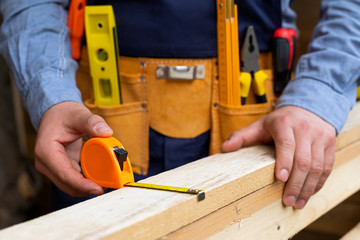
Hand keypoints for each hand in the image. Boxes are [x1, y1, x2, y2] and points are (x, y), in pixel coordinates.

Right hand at [34, 101, 112, 196]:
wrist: (57, 113)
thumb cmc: (64, 114)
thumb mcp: (79, 114)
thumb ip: (92, 122)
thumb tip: (106, 132)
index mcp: (46, 150)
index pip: (64, 174)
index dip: (82, 184)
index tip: (98, 188)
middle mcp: (46, 163)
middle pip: (67, 184)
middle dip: (88, 188)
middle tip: (110, 184)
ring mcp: (53, 168)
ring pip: (71, 186)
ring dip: (89, 185)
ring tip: (108, 181)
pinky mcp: (61, 169)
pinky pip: (75, 180)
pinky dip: (87, 180)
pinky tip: (102, 177)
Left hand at [221, 106, 335, 208]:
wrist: (307, 108)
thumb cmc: (279, 122)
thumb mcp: (259, 125)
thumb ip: (241, 137)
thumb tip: (223, 149)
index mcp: (285, 124)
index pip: (287, 144)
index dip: (285, 162)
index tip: (280, 179)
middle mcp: (305, 129)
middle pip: (303, 159)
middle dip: (295, 183)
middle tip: (287, 200)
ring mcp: (320, 136)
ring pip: (318, 166)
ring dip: (308, 187)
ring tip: (297, 203)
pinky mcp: (330, 144)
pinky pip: (327, 167)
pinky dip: (318, 183)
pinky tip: (308, 193)